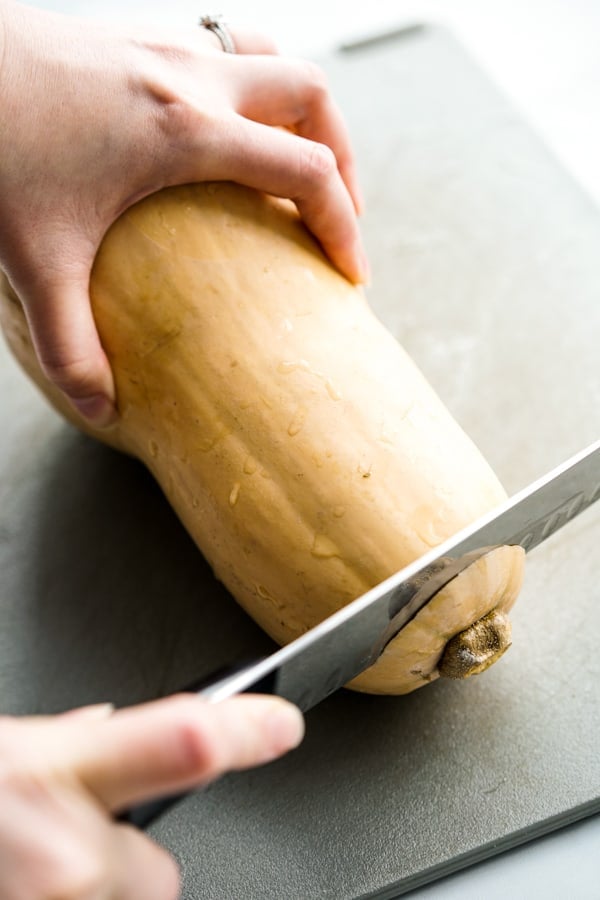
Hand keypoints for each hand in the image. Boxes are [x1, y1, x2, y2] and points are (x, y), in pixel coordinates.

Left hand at [0, 1, 365, 427]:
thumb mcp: (33, 258)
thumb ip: (69, 342)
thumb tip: (100, 405)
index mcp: (184, 132)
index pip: (306, 171)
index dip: (343, 225)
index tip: (351, 271)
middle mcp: (190, 77)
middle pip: (311, 94)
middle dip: (341, 154)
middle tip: (337, 212)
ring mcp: (164, 46)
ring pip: (270, 56)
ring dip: (298, 109)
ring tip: (293, 164)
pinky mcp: (137, 38)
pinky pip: (224, 49)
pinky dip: (248, 89)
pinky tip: (220, 134)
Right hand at [0, 694, 303, 898]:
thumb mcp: (1, 749)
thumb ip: (59, 741)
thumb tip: (108, 723)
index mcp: (50, 775)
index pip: (172, 742)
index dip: (237, 735)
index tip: (281, 725)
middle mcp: (59, 858)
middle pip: (157, 876)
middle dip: (123, 861)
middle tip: (63, 844)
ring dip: (83, 896)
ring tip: (25, 872)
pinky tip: (21, 882)